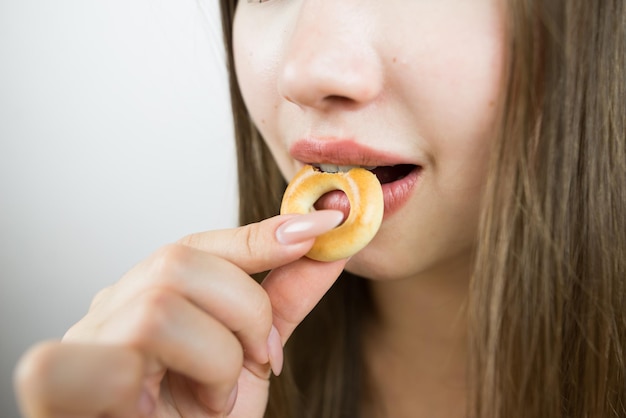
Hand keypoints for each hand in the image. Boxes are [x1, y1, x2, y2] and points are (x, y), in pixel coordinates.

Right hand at [14, 210, 345, 417]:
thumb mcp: (250, 359)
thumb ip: (282, 301)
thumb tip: (329, 246)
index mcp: (145, 297)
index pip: (196, 246)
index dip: (260, 236)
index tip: (322, 225)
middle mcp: (108, 313)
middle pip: (177, 263)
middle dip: (244, 309)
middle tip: (262, 357)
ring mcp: (81, 348)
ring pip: (158, 310)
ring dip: (216, 358)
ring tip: (218, 398)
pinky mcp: (60, 390)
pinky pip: (105, 366)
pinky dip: (155, 381)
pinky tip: (159, 408)